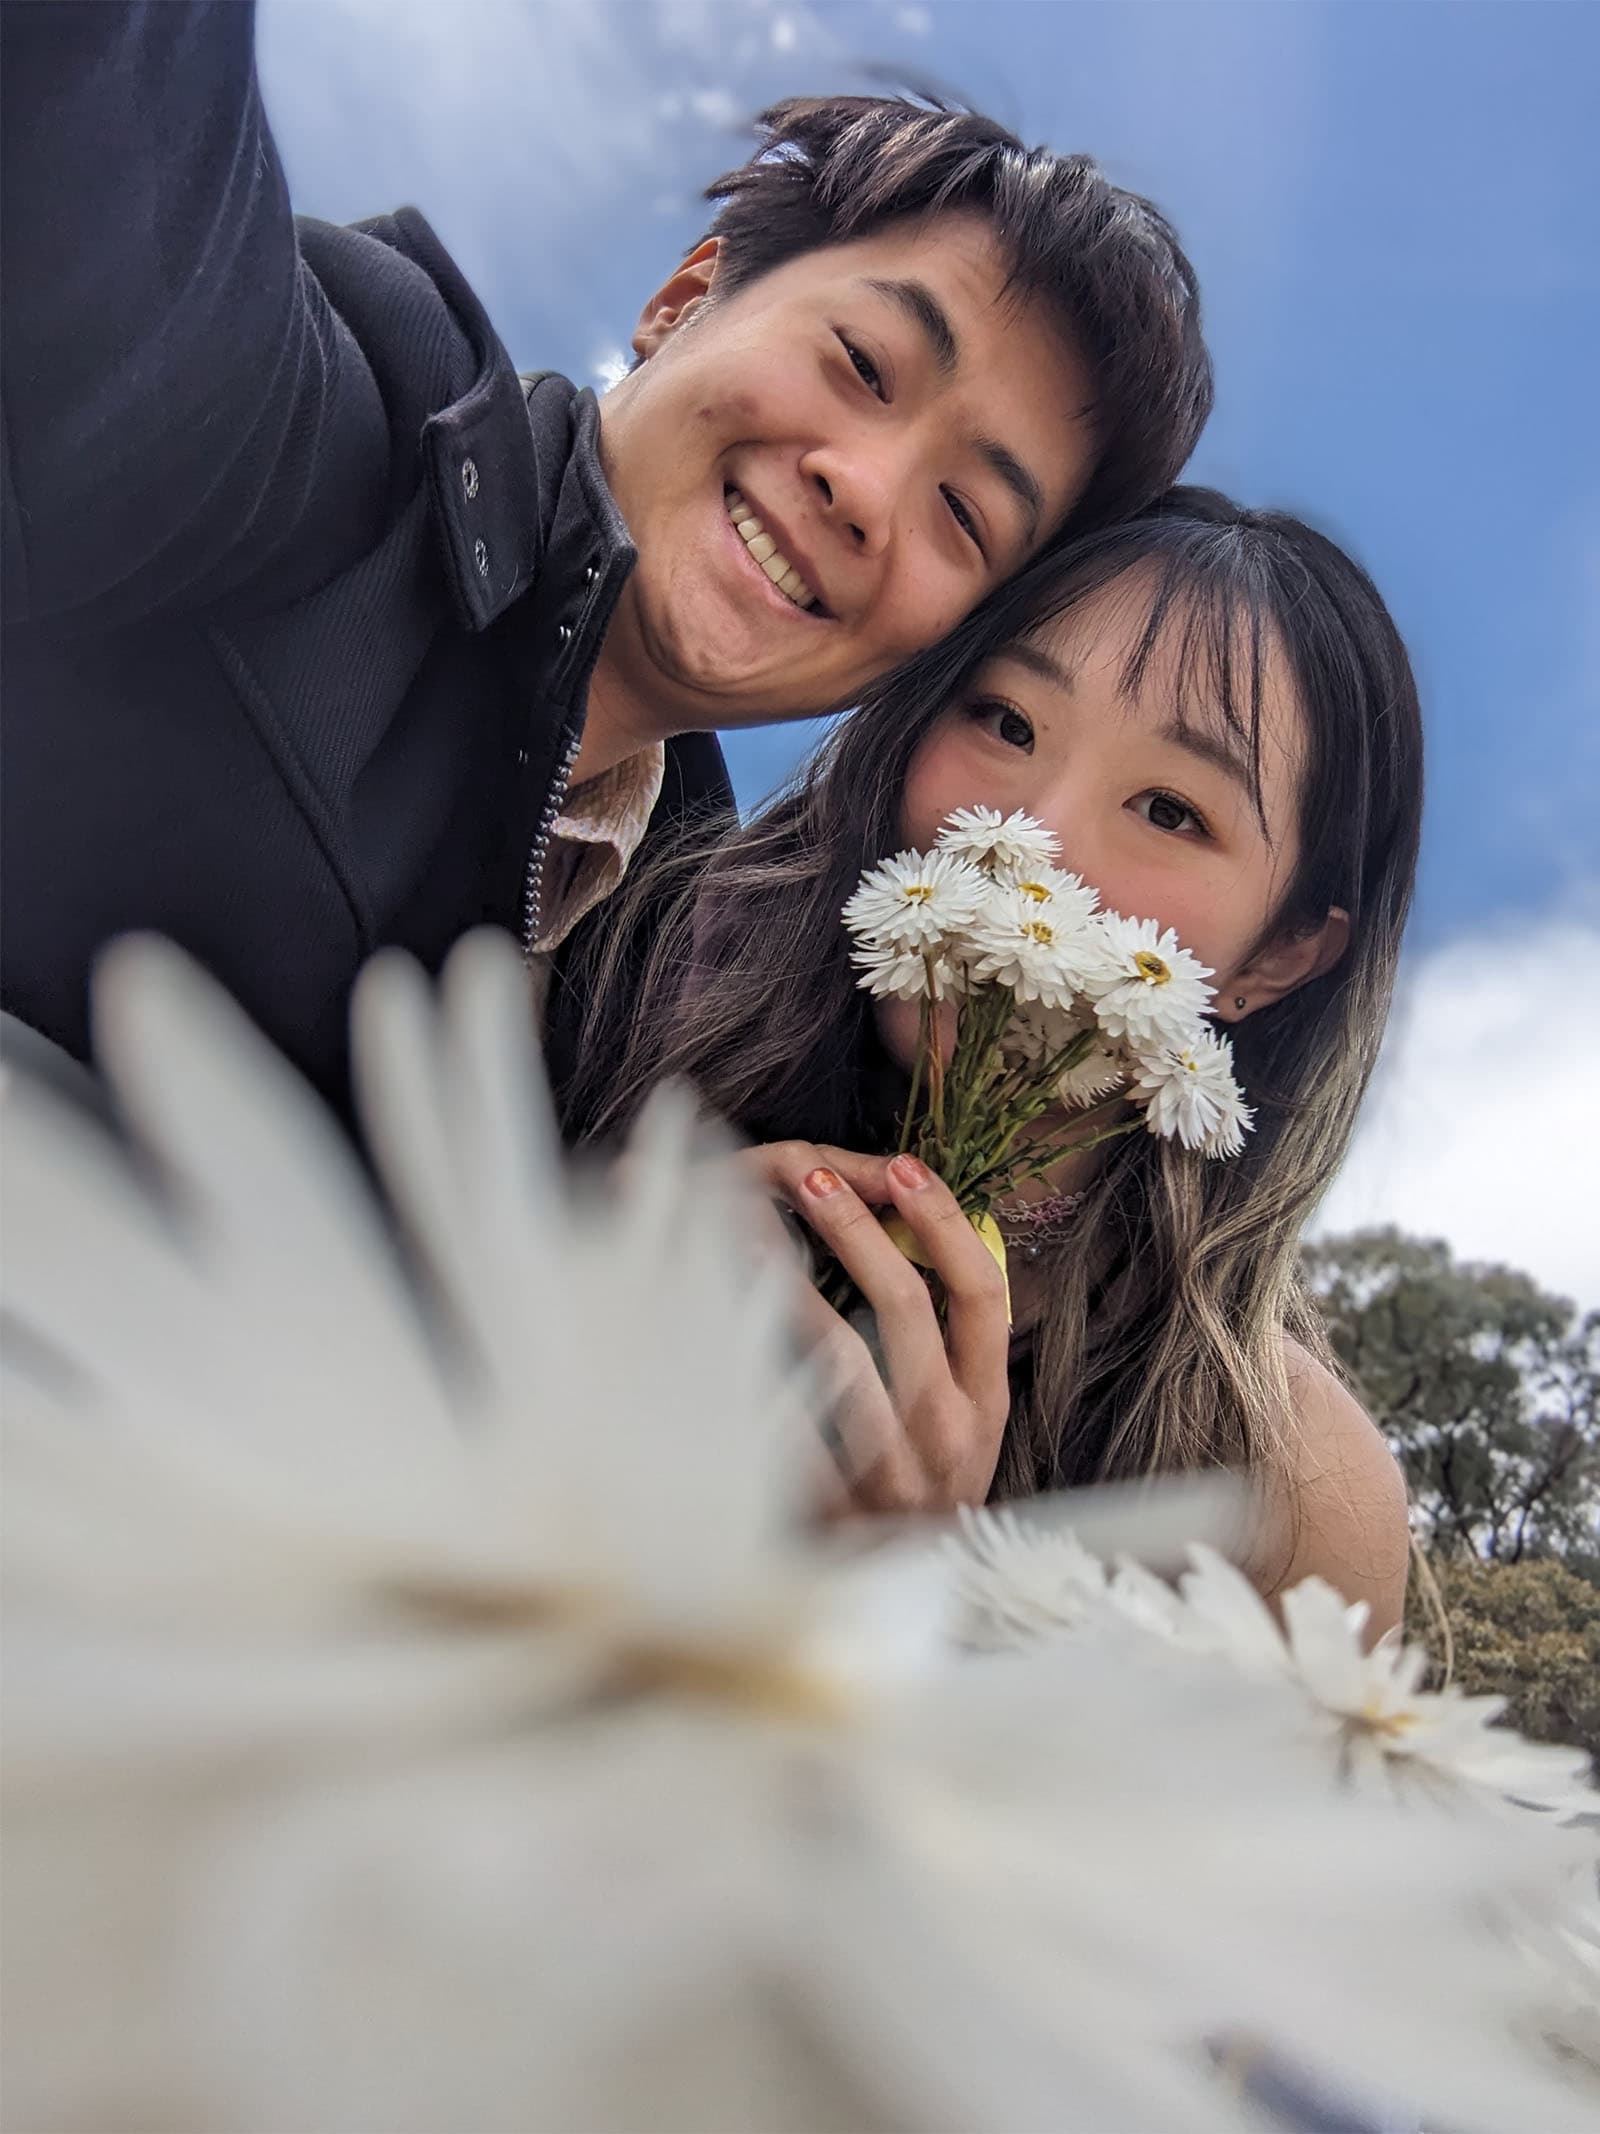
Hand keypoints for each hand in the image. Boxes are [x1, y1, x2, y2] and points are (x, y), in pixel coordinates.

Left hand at [735, 1141, 1011, 1516]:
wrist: (901, 1607)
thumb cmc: (922, 1497)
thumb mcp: (959, 1428)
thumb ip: (945, 1349)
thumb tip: (906, 1237)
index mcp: (986, 1402)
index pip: (984, 1293)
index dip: (946, 1224)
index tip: (903, 1167)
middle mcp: (950, 1434)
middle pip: (911, 1307)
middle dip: (859, 1230)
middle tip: (810, 1173)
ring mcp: (894, 1472)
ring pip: (844, 1357)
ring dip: (792, 1280)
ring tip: (747, 1224)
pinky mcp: (837, 1506)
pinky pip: (791, 1426)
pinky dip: (755, 1365)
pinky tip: (715, 1315)